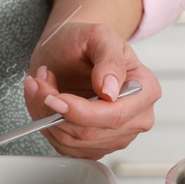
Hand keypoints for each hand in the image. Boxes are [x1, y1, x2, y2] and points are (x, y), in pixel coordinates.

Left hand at [25, 21, 158, 158]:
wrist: (71, 51)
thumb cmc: (87, 42)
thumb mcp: (99, 36)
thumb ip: (109, 61)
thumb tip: (111, 91)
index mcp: (145, 90)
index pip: (115, 115)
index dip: (81, 112)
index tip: (55, 99)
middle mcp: (135, 118)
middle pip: (90, 132)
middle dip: (55, 110)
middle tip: (39, 83)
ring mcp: (115, 136)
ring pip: (72, 140)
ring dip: (46, 114)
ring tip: (41, 85)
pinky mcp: (93, 147)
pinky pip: (63, 145)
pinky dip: (45, 124)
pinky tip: (45, 101)